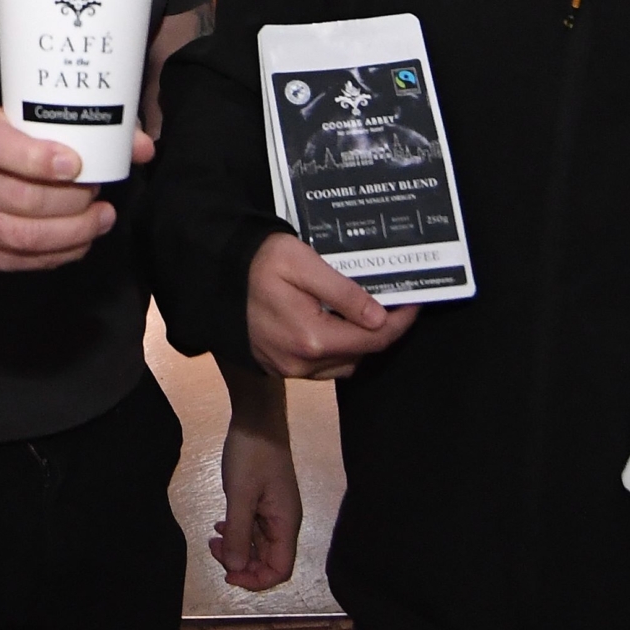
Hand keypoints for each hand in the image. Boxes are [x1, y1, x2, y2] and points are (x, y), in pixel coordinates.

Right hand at [0, 109, 151, 272]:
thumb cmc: (10, 141)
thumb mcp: (34, 121)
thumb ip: (88, 128)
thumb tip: (142, 147)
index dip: (36, 158)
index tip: (76, 165)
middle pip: (16, 197)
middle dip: (67, 202)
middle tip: (97, 194)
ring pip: (16, 235)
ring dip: (67, 233)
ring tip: (100, 221)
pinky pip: (14, 261)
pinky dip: (54, 256)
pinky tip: (78, 244)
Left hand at [211, 384, 300, 591]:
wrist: (256, 417)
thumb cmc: (252, 454)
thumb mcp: (240, 494)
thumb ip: (239, 533)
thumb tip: (236, 569)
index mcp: (286, 523)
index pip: (280, 569)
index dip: (256, 580)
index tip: (228, 574)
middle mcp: (283, 522)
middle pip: (268, 560)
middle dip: (242, 563)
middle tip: (214, 549)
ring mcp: (273, 511)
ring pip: (258, 545)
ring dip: (236, 548)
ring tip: (213, 539)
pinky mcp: (262, 500)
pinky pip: (252, 528)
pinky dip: (236, 532)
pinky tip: (219, 525)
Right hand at [245, 233, 416, 378]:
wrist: (213, 273)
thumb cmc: (258, 261)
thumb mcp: (302, 263)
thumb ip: (343, 292)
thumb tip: (380, 318)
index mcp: (311, 338)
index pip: (373, 340)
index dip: (400, 323)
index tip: (415, 302)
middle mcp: (301, 363)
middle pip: (359, 356)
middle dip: (381, 331)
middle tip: (392, 301)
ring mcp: (287, 368)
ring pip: (341, 364)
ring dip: (358, 342)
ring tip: (365, 311)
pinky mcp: (277, 366)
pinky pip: (320, 365)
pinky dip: (335, 347)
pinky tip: (335, 322)